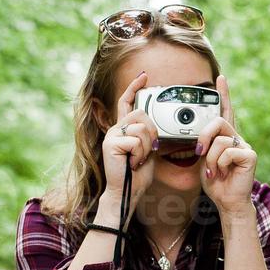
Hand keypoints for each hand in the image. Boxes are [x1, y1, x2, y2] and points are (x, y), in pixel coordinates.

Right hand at [101, 70, 159, 199]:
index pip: (128, 102)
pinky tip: (132, 163)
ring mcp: (112, 135)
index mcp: (125, 129)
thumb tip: (158, 126)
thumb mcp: (148, 150)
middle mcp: (116, 129)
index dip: (135, 88)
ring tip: (138, 159)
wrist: (127, 192)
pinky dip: (140, 154)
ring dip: (147, 147)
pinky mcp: (111, 143)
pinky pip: (136, 141)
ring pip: (142, 128)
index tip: (144, 76)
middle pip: (142, 115)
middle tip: (148, 151)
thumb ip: (150, 135)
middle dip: (152, 133)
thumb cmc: (137, 174)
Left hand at [197, 75, 255, 212]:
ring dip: (210, 159)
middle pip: (218, 122)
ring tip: (214, 171)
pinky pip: (227, 152)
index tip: (220, 78)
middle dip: (204, 137)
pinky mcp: (250, 155)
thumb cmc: (216, 182)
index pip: (225, 111)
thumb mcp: (202, 160)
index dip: (223, 94)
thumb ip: (202, 144)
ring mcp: (244, 146)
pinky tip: (223, 173)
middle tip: (200, 152)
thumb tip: (195, 137)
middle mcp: (236, 138)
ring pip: (220, 141)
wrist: (227, 201)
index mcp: (225, 137)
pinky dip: (219, 164)